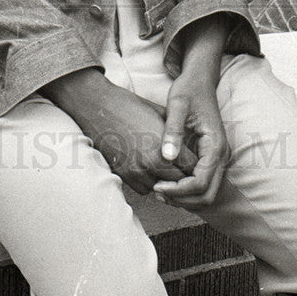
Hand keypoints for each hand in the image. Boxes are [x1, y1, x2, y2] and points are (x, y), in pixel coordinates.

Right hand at [42, 70, 195, 194]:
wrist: (98, 107)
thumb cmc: (132, 106)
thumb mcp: (161, 113)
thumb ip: (178, 132)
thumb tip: (193, 141)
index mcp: (163, 146)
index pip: (192, 168)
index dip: (197, 166)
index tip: (198, 163)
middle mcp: (150, 163)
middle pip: (180, 183)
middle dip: (185, 178)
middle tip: (188, 171)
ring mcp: (135, 171)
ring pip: (162, 190)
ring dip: (167, 182)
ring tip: (169, 170)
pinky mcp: (122, 175)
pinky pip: (143, 189)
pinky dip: (149, 183)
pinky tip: (150, 170)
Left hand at [153, 72, 230, 208]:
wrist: (200, 80)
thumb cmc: (188, 90)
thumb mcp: (177, 105)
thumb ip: (173, 130)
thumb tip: (168, 156)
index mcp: (215, 145)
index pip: (201, 182)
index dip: (179, 190)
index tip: (157, 186)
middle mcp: (221, 155)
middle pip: (207, 195)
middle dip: (182, 199)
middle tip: (157, 192)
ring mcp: (218, 157)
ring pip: (206, 193)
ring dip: (185, 197)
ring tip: (159, 189)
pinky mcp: (211, 157)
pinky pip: (203, 183)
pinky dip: (187, 189)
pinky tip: (167, 181)